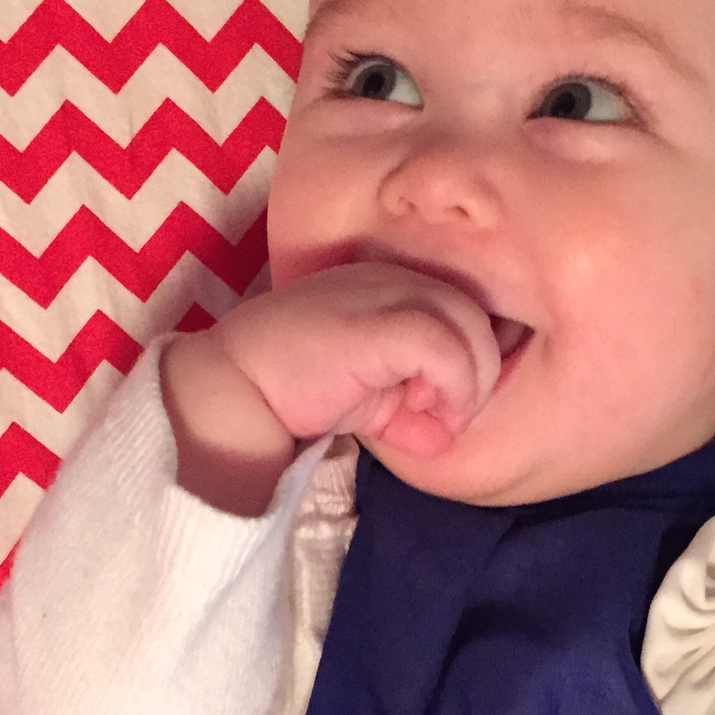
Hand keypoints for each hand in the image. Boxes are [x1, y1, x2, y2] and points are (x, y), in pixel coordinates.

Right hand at [161, 262, 502, 513]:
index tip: (435, 405)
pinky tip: (424, 410)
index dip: (467, 362)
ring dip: (470, 382)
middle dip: (478, 374)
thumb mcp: (365, 401)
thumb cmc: (292, 390)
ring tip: (437, 417)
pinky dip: (453, 385)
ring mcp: (387, 293)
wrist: (236, 386)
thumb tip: (445, 437)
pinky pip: (446, 348)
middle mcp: (394, 277)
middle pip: (475, 316)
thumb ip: (408, 412)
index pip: (462, 313)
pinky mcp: (380, 323)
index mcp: (391, 284)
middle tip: (444, 417)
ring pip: (471, 326)